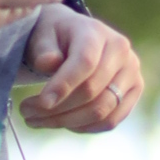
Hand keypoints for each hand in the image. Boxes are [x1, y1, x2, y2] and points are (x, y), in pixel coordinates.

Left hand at [17, 6, 142, 130]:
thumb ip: (43, 49)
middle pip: (92, 91)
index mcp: (97, 32)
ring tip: (37, 120)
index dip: (63, 85)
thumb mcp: (41, 36)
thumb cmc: (54, 37)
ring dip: (66, 122)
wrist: (74, 38)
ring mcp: (131, 73)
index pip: (85, 62)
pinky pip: (110, 121)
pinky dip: (83, 127)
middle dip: (57, 108)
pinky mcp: (133, 93)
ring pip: (102, 110)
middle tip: (26, 113)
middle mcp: (122, 52)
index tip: (41, 102)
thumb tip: (49, 63)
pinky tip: (60, 122)